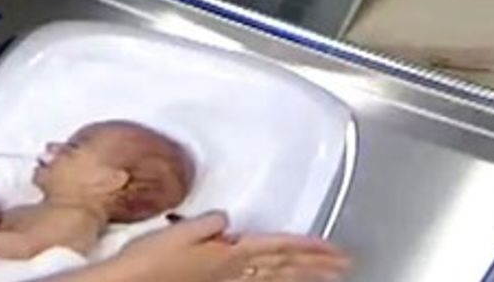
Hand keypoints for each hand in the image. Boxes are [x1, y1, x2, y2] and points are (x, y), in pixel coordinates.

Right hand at [103, 212, 349, 281]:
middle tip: (343, 265)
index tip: (335, 250)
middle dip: (315, 265)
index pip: (278, 247)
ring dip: (303, 277)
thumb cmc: (150, 261)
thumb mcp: (180, 231)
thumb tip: (226, 219)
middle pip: (283, 266)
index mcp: (229, 253)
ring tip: (327, 277)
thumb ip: (209, 223)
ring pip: (274, 278)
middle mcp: (232, 270)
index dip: (308, 247)